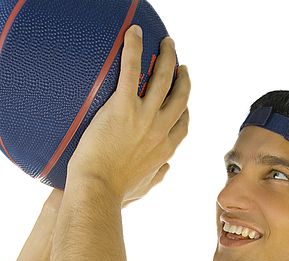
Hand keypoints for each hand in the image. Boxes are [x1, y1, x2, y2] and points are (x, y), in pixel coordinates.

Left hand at [66, 26, 189, 206]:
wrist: (98, 189)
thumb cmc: (117, 192)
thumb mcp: (144, 187)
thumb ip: (157, 176)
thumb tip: (166, 169)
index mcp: (165, 150)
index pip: (183, 123)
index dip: (185, 107)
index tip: (182, 98)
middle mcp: (161, 130)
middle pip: (180, 97)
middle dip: (183, 77)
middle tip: (180, 64)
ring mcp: (145, 118)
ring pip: (164, 79)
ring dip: (168, 57)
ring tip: (167, 43)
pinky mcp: (123, 107)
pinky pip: (132, 71)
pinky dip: (135, 49)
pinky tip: (135, 35)